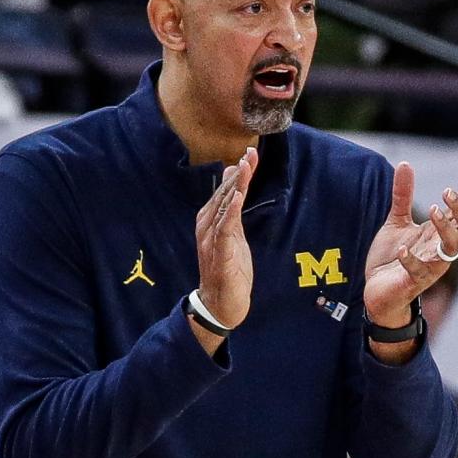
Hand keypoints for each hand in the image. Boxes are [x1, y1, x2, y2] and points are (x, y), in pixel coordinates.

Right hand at [194, 147, 256, 335]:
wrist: (220, 305)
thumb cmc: (227, 270)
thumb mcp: (232, 234)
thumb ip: (232, 209)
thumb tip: (233, 181)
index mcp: (210, 221)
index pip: (225, 191)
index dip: (238, 172)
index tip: (250, 152)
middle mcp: (207, 227)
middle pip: (224, 195)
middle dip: (238, 174)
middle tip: (250, 153)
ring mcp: (212, 241)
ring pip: (224, 208)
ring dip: (235, 187)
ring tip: (244, 168)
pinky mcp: (220, 256)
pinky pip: (225, 231)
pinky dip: (230, 213)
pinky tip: (237, 198)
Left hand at [363, 163, 457, 330]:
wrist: (377, 291)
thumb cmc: (392, 257)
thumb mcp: (396, 222)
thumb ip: (403, 196)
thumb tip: (405, 164)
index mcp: (438, 236)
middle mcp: (439, 251)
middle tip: (446, 192)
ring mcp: (428, 268)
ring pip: (449, 250)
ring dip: (444, 229)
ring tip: (432, 210)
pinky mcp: (412, 283)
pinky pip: (417, 271)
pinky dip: (410, 260)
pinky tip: (402, 249)